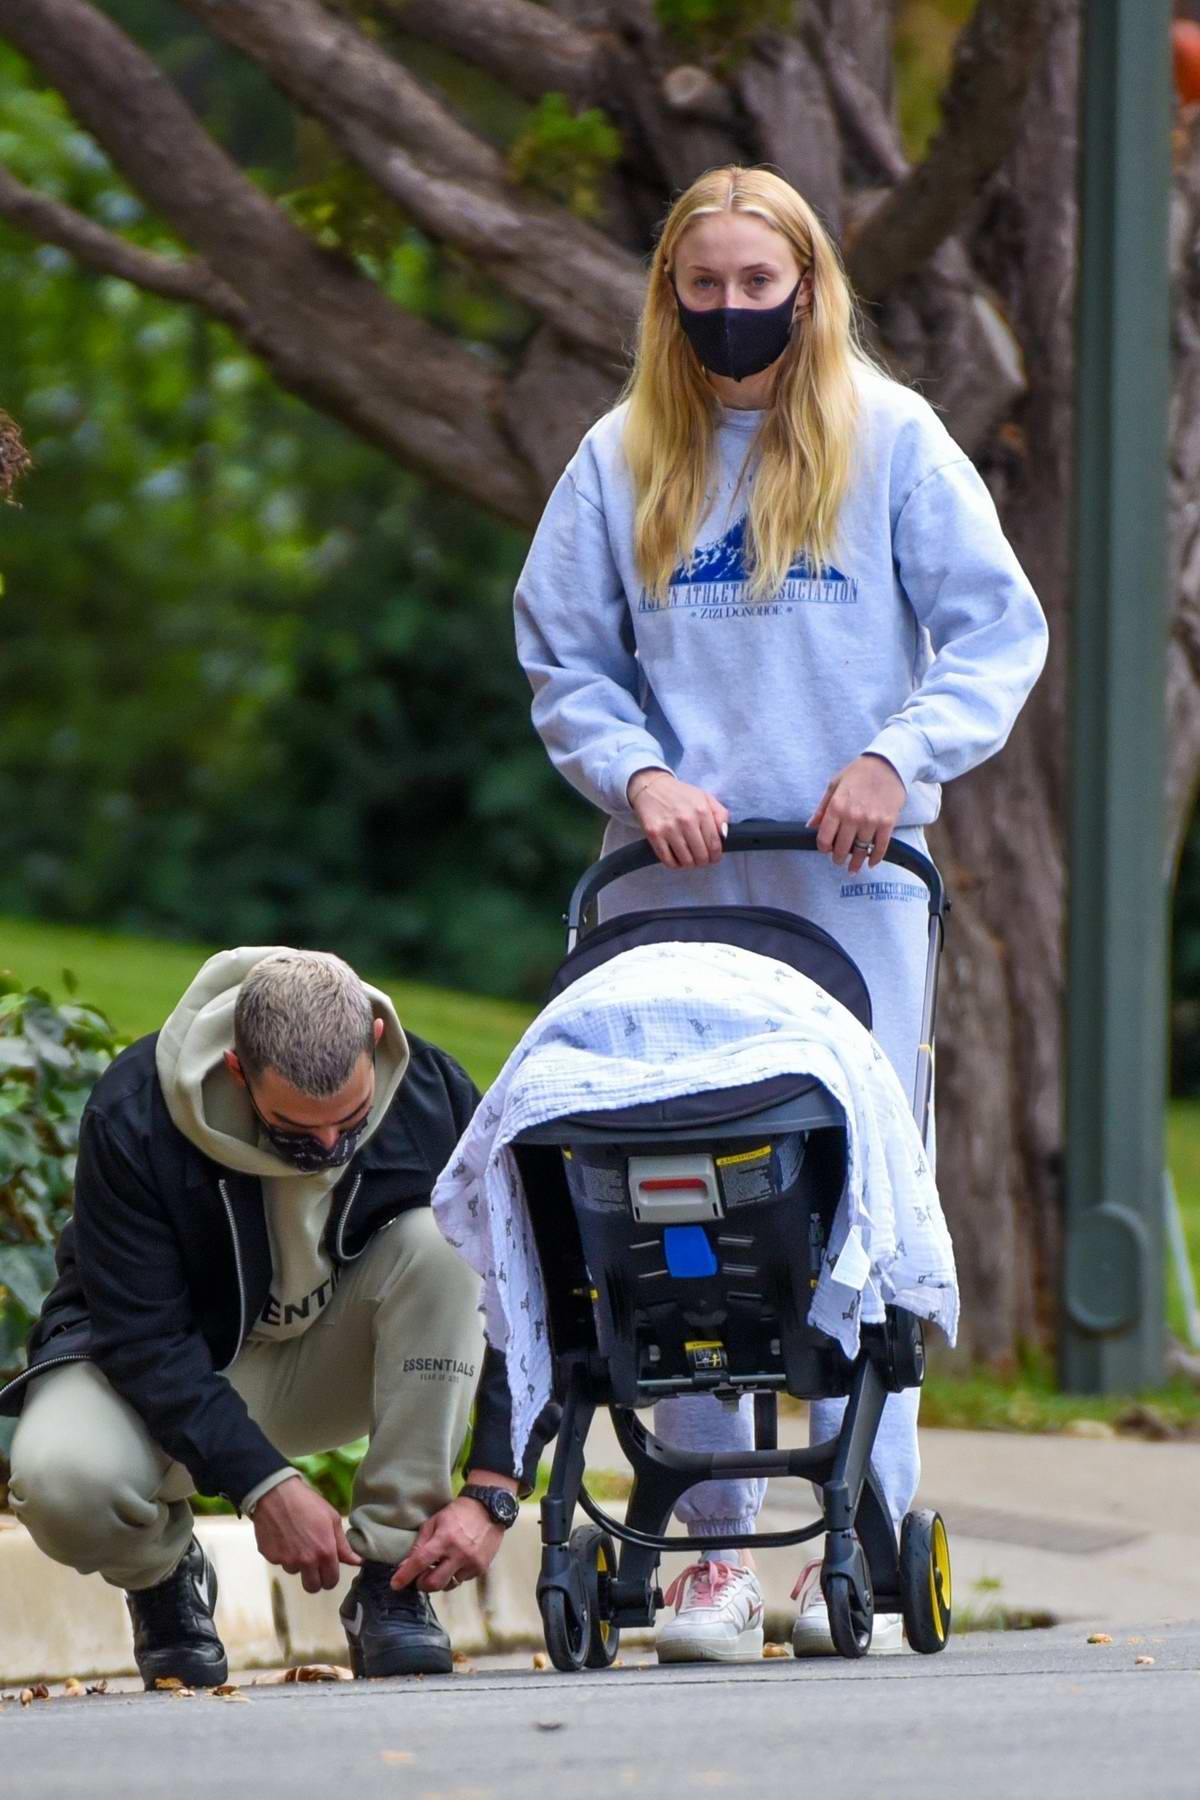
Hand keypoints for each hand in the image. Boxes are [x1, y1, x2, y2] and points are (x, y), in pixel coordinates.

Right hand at [252, 1477, 361, 1593]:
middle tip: (313, 1564)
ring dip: (297, 1563)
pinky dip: (283, 1553)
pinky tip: (284, 1536)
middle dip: (314, 1579)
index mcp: (325, 1552)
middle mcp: (306, 1561)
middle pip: (312, 1587)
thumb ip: (344, 1545)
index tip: (328, 1569)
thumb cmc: (308, 1503)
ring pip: (295, 1572)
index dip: (331, 1577)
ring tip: (296, 1540)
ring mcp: (286, 1561)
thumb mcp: (332, 1519)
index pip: (331, 1582)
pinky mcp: (271, 1557)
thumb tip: (358, 1562)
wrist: (276, 1493)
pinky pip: (280, 1562)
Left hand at [390, 1495, 506, 1593]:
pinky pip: (462, 1580)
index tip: (395, 1585)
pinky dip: (454, 1575)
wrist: (489, 1509)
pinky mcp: (481, 1568)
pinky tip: (455, 1563)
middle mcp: (458, 1554)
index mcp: (444, 1539)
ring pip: (448, 1585)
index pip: (420, 1562)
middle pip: (434, 1583)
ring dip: (439, 1580)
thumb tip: (404, 1564)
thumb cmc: (458, 1513)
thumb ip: (420, 1544)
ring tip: (439, 1568)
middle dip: (422, 1584)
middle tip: (419, 1578)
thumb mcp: (435, 1522)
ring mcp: (471, 1563)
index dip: (405, 1575)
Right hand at [628, 769, 729, 868]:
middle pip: (701, 855)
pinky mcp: (654, 835)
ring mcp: (668, 828)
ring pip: (686, 861)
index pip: (714, 844)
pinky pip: (668, 861)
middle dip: (704, 861)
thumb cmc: (681, 794)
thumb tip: (724, 835)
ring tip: (690, 858)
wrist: (652, 787)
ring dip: (690, 864)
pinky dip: (675, 865)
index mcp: (702, 810)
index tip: (714, 858)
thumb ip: (721, 815)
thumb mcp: (706, 797)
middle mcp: (686, 820)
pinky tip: (677, 858)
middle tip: (702, 858)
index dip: (716, 856)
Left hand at [807, 754, 905, 873]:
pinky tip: (871, 863)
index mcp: (836, 806)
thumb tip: (810, 826)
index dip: (823, 848)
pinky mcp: (887, 823)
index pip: (824, 838)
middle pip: (842, 848)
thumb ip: (822, 808)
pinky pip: (880, 847)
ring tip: (852, 868)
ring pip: (860, 850)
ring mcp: (871, 821)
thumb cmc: (859, 772)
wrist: (888, 764)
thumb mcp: (834, 785)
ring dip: (856, 862)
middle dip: (838, 858)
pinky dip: (875, 858)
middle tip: (838, 861)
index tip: (826, 850)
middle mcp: (852, 816)